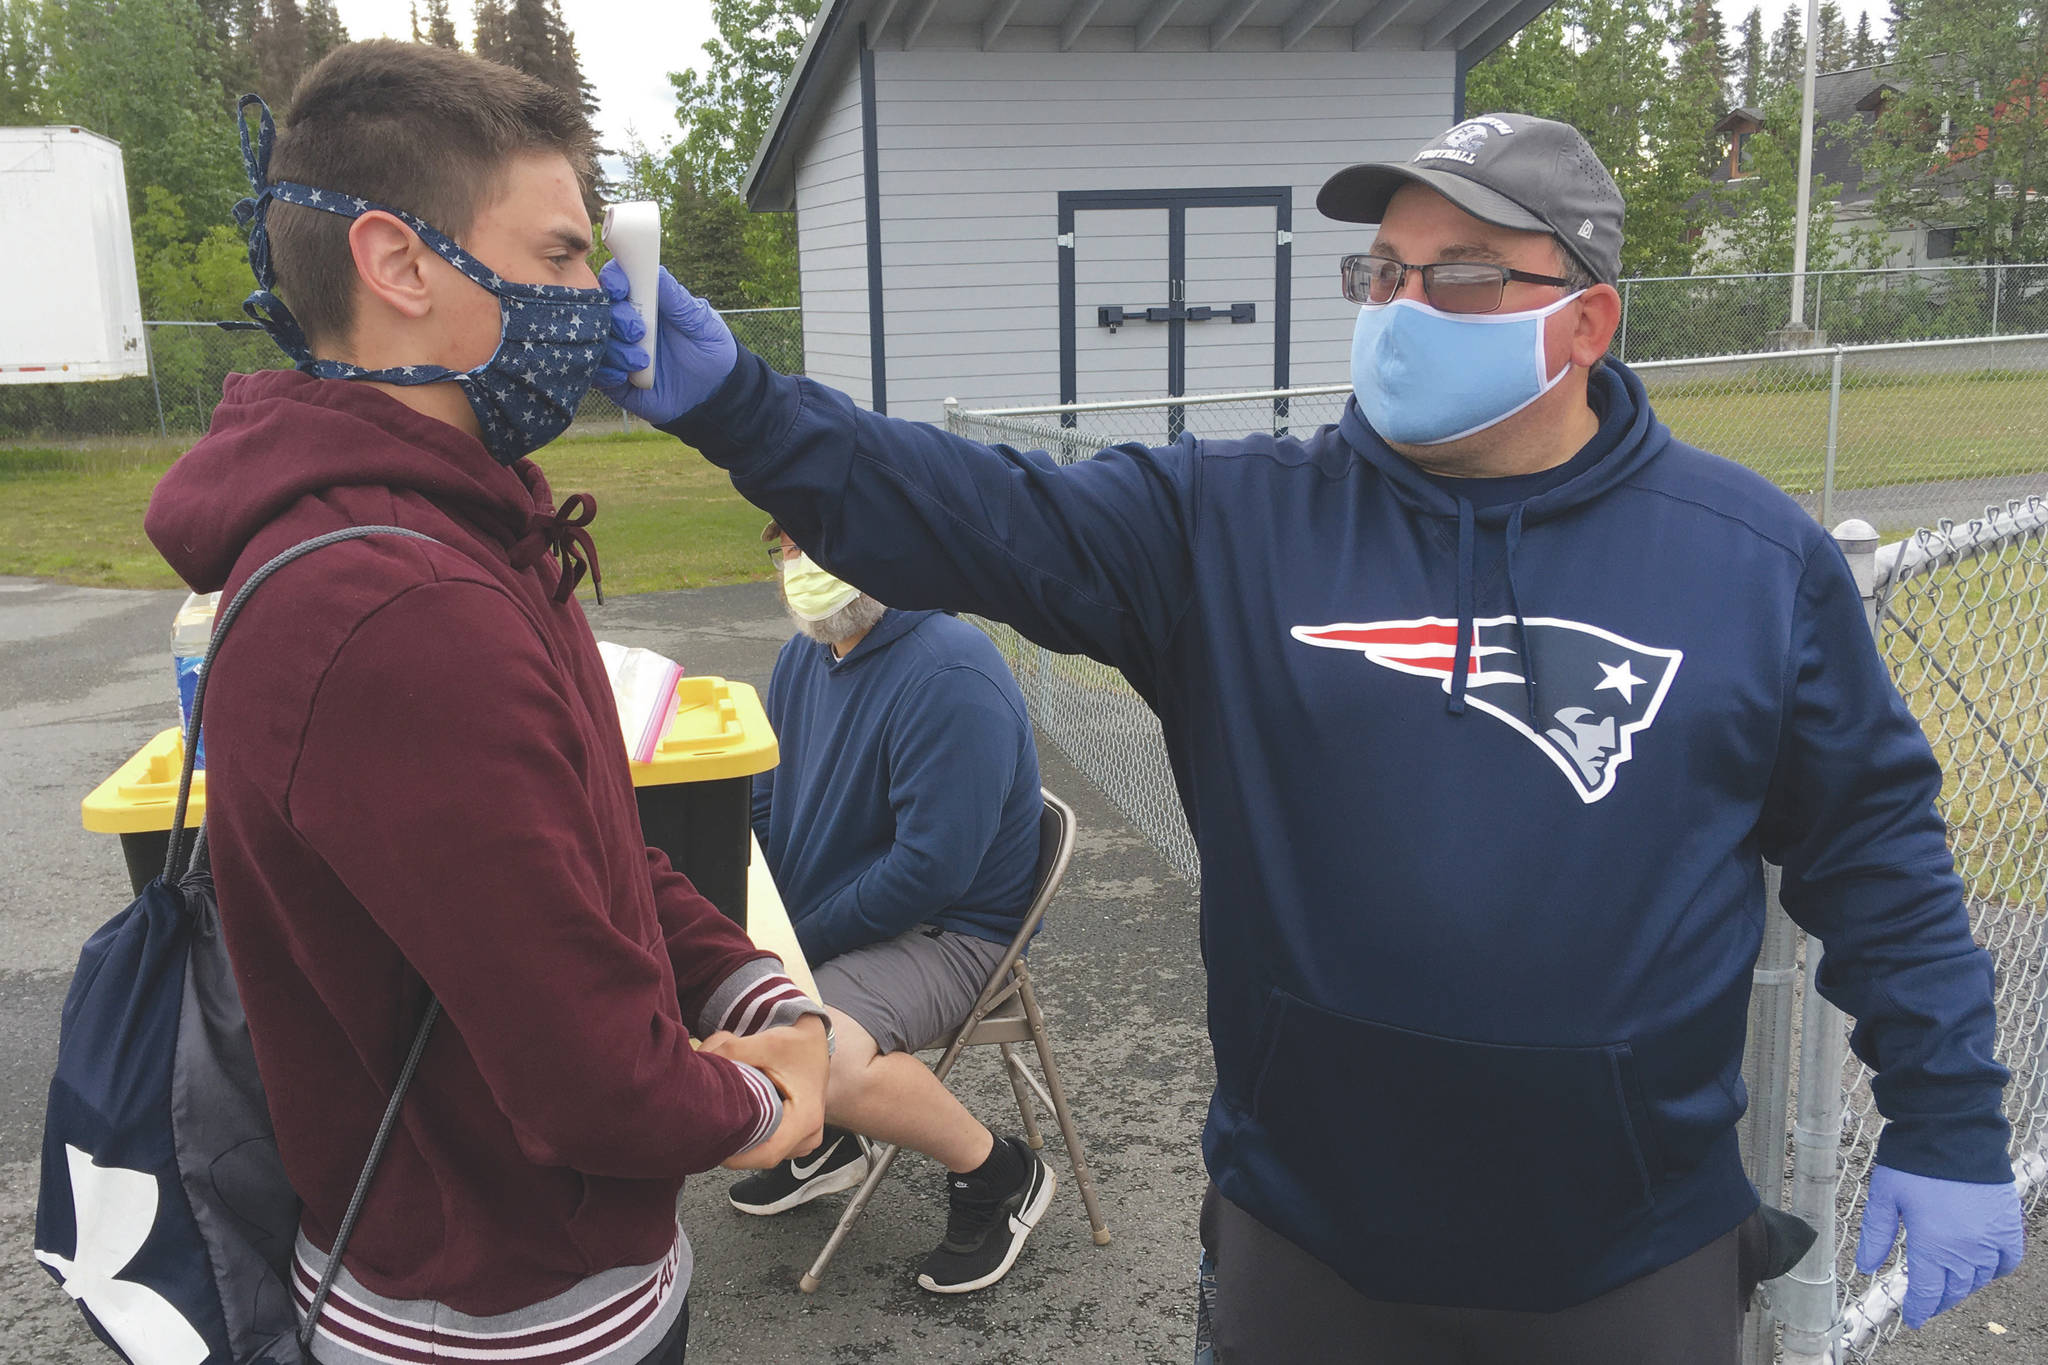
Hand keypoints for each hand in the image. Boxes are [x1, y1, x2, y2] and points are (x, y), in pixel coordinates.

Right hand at [593, 260, 737, 425]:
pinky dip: (607, 373)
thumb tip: (657, 272)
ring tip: (643, 361)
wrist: (714, 393)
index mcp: (645, 301)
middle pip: (601, 309)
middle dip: (617, 318)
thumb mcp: (701, 323)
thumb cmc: (710, 349)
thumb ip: (678, 301)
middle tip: (639, 332)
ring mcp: (619, 351)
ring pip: (597, 342)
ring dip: (616, 349)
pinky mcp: (615, 381)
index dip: (613, 280)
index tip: (621, 288)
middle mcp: (626, 323)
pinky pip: (597, 374)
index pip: (616, 280)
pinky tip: (626, 377)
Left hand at [702, 1017, 828, 1168]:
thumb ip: (731, 1051)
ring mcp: (803, 1142)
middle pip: (761, 1155)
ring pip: (762, 1154)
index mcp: (806, 1118)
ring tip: (726, 1116)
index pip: (766, 1153)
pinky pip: (767, 1148)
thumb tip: (700, 1062)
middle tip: (708, 1126)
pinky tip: (739, 1118)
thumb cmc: (797, 1045)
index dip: (734, 1154)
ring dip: (741, 1140)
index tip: (709, 1142)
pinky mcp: (796, 1140)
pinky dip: (751, 1137)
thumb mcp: (767, 1042)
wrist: (815, 1045)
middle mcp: (809, 1136)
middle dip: (732, 1143)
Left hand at [1855, 1165, 2023, 1327]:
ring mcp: (1991, 1240)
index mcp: (1933, 1247)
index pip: (1927, 1293)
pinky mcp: (2009, 1225)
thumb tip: (1865, 1267)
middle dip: (1938, 1300)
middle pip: (1953, 1290)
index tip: (1913, 1319)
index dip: (1919, 1309)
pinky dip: (1995, 1270)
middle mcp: (1966, 1251)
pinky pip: (2007, 1261)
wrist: (1953, 1133)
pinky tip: (1983, 1270)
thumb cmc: (1913, 1163)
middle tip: (1927, 1302)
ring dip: (1963, 1287)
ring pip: (1979, 1279)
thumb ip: (1875, 1236)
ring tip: (1949, 1285)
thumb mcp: (1884, 1198)